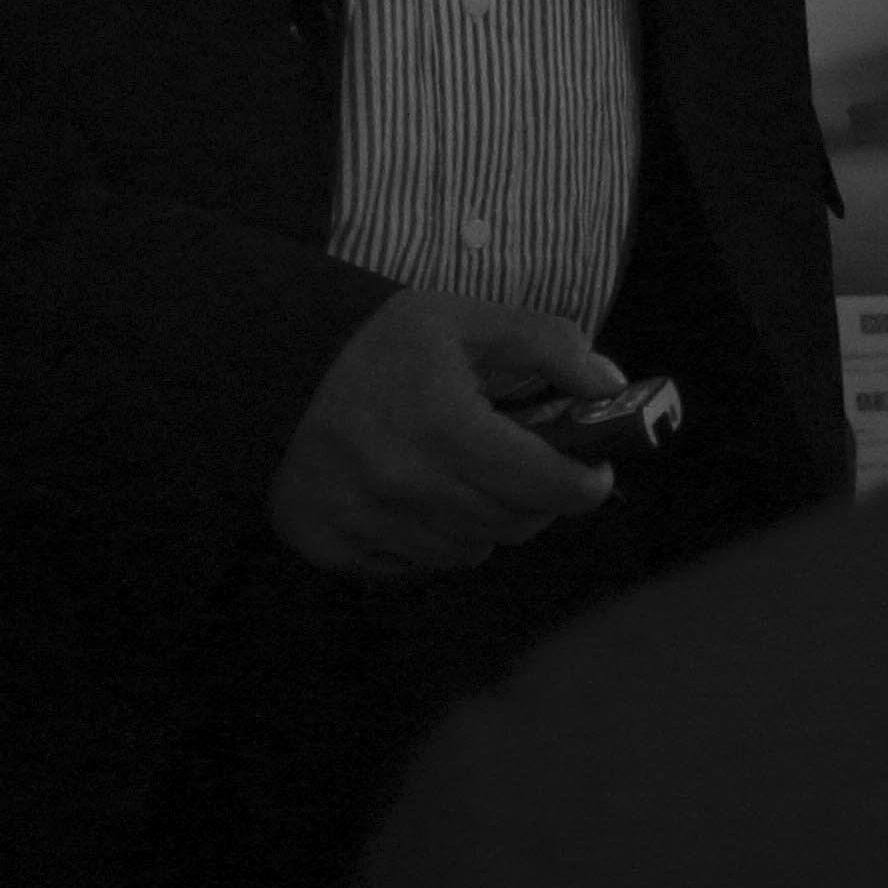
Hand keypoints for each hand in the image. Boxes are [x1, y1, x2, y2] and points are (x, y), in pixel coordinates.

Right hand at [267, 287, 620, 581]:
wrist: (275, 367)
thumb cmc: (383, 344)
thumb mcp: (469, 320)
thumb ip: (550, 345)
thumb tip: (611, 386)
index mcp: (441, 422)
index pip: (544, 484)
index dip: (583, 483)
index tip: (594, 473)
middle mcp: (398, 480)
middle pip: (512, 524)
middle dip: (536, 498)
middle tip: (530, 468)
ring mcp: (357, 518)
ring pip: (466, 552)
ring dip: (482, 521)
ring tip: (465, 476)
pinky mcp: (325, 543)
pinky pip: (412, 567)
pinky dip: (428, 539)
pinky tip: (416, 496)